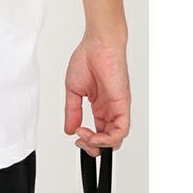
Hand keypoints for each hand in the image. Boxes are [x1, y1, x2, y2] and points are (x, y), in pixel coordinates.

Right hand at [64, 32, 130, 156]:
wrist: (98, 44)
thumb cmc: (87, 59)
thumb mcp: (74, 89)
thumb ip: (72, 111)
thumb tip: (68, 129)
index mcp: (100, 106)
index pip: (99, 132)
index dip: (88, 141)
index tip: (76, 138)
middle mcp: (110, 109)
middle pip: (108, 140)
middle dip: (93, 147)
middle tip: (80, 142)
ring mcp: (117, 108)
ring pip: (116, 139)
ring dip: (99, 144)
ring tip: (84, 137)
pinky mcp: (123, 105)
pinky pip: (121, 130)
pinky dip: (108, 138)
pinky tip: (94, 135)